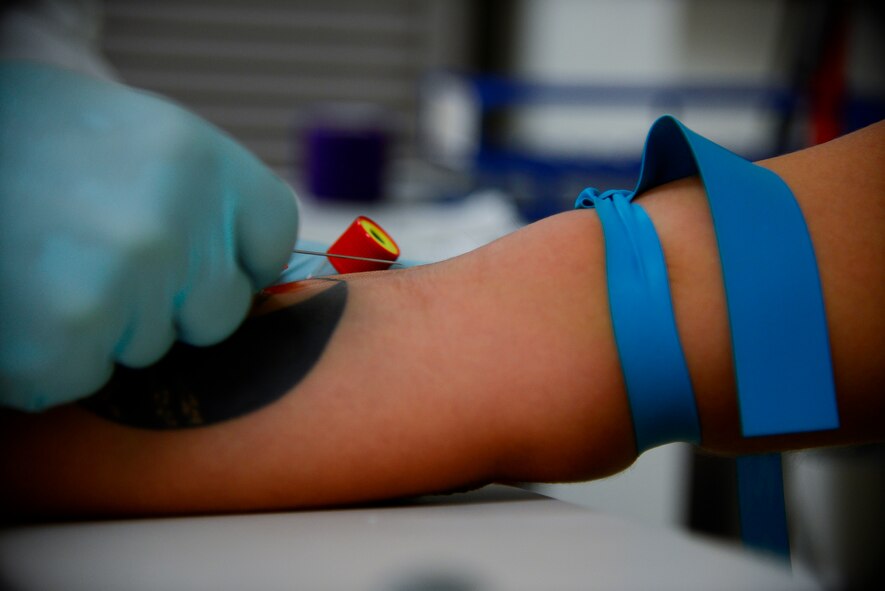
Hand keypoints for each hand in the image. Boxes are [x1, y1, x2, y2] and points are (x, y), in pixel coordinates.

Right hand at [0, 62, 298, 410]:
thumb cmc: (31, 142)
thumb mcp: (135, 140)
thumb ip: (200, 197)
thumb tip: (253, 266)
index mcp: (198, 157)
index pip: (274, 236)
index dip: (239, 257)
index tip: (203, 257)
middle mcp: (173, 221)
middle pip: (220, 309)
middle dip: (170, 302)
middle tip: (97, 256)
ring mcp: (124, 281)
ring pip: (151, 346)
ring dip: (102, 326)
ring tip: (44, 266)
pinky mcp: (66, 339)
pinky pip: (86, 377)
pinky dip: (48, 358)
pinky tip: (17, 301)